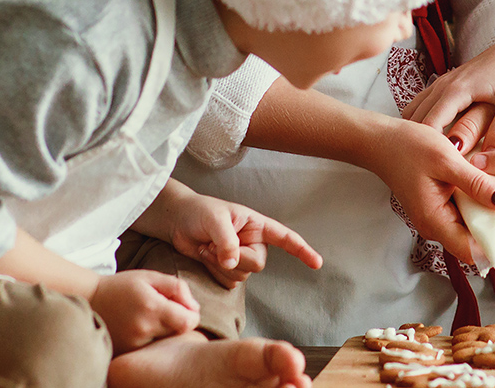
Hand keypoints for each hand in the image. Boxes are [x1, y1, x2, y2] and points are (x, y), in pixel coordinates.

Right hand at [89, 269, 199, 352]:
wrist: (89, 299)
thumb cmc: (123, 286)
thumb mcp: (151, 277)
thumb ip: (177, 288)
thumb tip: (195, 308)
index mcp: (152, 307)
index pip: (188, 322)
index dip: (192, 315)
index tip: (184, 309)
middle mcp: (143, 329)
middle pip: (178, 333)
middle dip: (178, 322)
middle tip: (165, 311)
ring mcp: (133, 344)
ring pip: (165, 343)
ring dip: (164, 333)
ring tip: (149, 319)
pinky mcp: (126, 352)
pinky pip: (150, 350)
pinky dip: (151, 341)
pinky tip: (140, 329)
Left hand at [140, 184, 322, 288]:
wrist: (177, 222)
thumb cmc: (199, 212)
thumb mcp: (214, 219)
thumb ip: (227, 241)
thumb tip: (233, 264)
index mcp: (257, 225)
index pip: (285, 237)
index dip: (302, 250)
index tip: (317, 263)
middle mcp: (253, 242)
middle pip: (257, 264)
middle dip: (234, 259)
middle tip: (213, 244)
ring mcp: (240, 257)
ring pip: (242, 276)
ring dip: (220, 265)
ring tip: (207, 247)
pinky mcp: (227, 269)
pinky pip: (228, 283)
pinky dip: (214, 272)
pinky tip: (205, 256)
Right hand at [371, 119, 494, 265]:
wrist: (380, 140)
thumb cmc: (408, 146)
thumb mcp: (447, 159)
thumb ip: (476, 183)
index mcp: (435, 221)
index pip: (473, 251)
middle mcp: (436, 226)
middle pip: (478, 246)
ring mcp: (439, 217)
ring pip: (476, 232)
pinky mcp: (442, 206)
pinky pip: (470, 217)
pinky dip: (490, 211)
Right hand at [402, 33, 494, 158]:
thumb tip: (487, 160)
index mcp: (456, 91)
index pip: (430, 123)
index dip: (428, 147)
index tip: (431, 169)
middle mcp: (443, 85)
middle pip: (416, 118)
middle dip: (417, 142)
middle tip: (421, 169)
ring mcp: (442, 82)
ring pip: (415, 110)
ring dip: (415, 132)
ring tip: (423, 157)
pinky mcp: (446, 84)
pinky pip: (422, 104)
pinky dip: (419, 121)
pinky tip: (428, 140)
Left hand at [443, 84, 494, 236]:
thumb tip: (474, 159)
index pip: (494, 236)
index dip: (470, 231)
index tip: (446, 218)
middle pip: (493, 236)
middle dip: (470, 227)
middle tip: (440, 215)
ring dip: (479, 219)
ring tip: (451, 207)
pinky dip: (490, 212)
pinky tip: (472, 199)